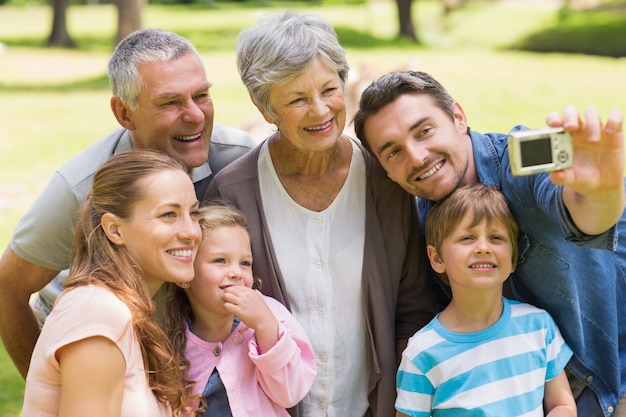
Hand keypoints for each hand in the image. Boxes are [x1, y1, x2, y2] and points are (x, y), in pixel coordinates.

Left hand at [222, 286, 278, 352]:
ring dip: (224, 299)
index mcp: (250, 291)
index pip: (235, 286)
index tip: (230, 294)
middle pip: (229, 289)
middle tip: (226, 298)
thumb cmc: (261, 311)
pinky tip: (228, 309)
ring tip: (226, 303)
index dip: (231, 290)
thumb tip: (242, 293)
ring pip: (226, 296)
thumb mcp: (256, 298)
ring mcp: (242, 303)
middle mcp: (245, 295)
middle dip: (226, 293)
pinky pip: (227, 305)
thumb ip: (249, 294)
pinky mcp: (239, 311)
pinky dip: (225, 306)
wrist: (265, 321)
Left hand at [546, 105, 624, 234]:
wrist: (602, 185)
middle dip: (569, 116)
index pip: (555, 120)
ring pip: (591, 112)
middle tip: (570, 127)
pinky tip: (610, 132)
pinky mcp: (614, 132)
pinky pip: (616, 116)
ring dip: (591, 123)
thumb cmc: (581, 178)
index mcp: (563, 138)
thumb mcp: (570, 179)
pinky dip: (614, 119)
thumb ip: (560, 177)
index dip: (553, 118)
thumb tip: (555, 175)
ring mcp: (595, 129)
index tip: (553, 124)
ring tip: (593, 142)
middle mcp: (578, 130)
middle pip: (571, 111)